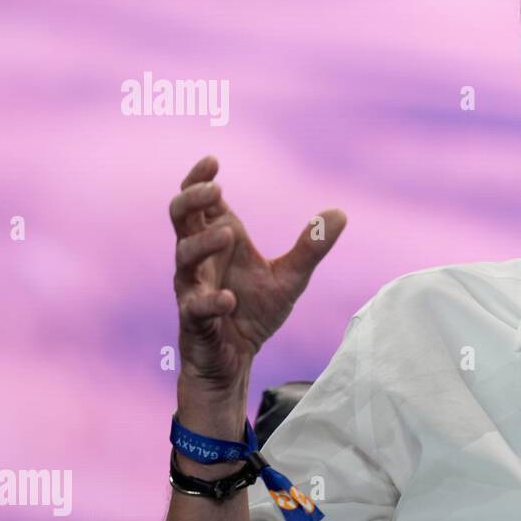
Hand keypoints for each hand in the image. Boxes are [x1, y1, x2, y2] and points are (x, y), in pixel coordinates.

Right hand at [170, 155, 346, 398]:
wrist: (238, 360)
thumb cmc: (255, 311)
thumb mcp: (290, 277)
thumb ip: (311, 247)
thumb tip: (340, 213)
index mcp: (217, 240)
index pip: (198, 202)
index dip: (198, 179)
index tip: (212, 160)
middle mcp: (198, 259)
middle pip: (180, 218)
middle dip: (192, 200)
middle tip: (216, 189)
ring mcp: (192, 288)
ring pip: (183, 257)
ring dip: (203, 243)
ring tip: (229, 233)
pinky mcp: (194, 320)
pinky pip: (196, 307)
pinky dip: (211, 301)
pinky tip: (229, 298)